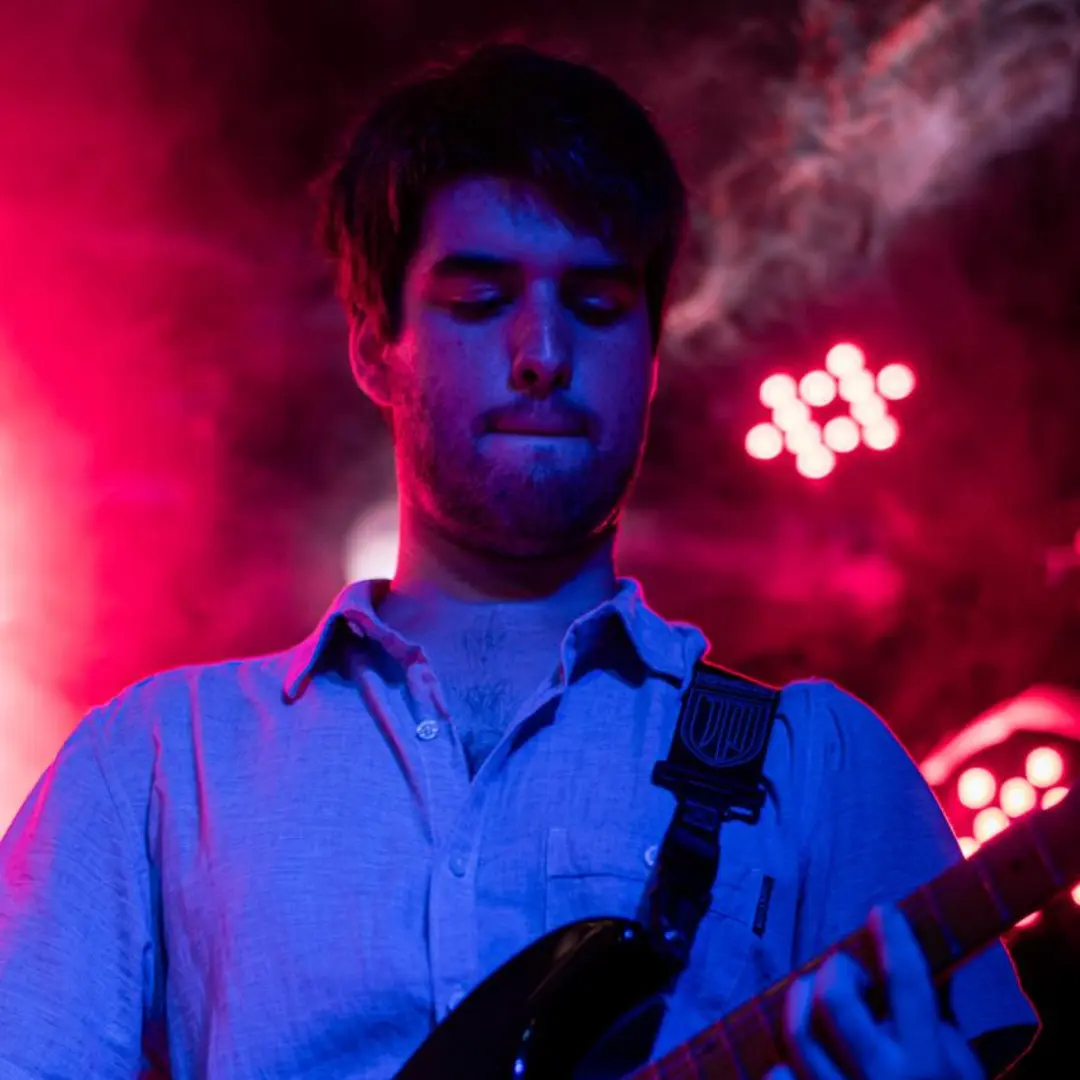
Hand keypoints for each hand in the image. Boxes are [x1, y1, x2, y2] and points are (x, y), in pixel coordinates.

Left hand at [765, 904, 984, 1079]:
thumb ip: (940, 1035)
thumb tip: (908, 979)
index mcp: (928, 1066)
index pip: (908, 982)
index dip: (894, 937)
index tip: (883, 912)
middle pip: (835, 997)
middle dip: (835, 970)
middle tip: (843, 968)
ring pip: (798, 1032)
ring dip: (798, 1002)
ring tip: (806, 993)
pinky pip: (779, 1079)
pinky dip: (783, 1065)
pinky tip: (794, 1061)